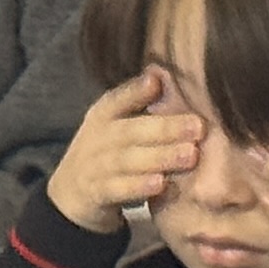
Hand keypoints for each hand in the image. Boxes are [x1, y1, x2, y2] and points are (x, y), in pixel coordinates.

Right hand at [48, 71, 201, 228]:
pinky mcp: (94, 194)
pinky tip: (161, 184)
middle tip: (199, 127)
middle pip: (130, 130)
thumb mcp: (116, 125)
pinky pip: (116, 189)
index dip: (137, 90)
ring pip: (126, 160)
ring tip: (189, 156)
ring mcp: (93, 166)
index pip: (118, 99)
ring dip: (159, 157)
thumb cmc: (107, 153)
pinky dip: (138, 187)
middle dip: (166, 128)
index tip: (160, 81)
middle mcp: (96, 137)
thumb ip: (139, 103)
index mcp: (104, 115)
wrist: (69, 195)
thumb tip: (165, 73)